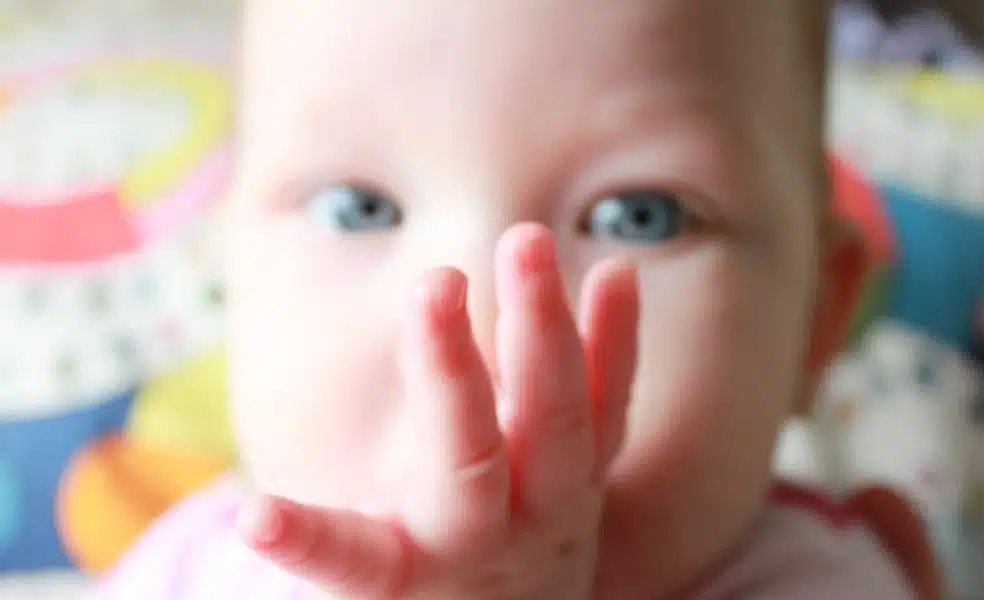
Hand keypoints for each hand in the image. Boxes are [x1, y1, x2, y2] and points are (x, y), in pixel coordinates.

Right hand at [236, 224, 639, 599]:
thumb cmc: (428, 569)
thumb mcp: (378, 560)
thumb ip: (339, 529)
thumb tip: (255, 509)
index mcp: (409, 567)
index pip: (350, 560)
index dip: (305, 541)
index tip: (255, 515)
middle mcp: (484, 538)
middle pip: (472, 461)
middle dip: (453, 372)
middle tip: (436, 281)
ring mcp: (552, 502)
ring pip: (557, 419)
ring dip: (542, 326)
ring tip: (525, 243)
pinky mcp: (595, 469)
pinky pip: (612, 401)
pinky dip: (615, 334)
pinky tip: (615, 270)